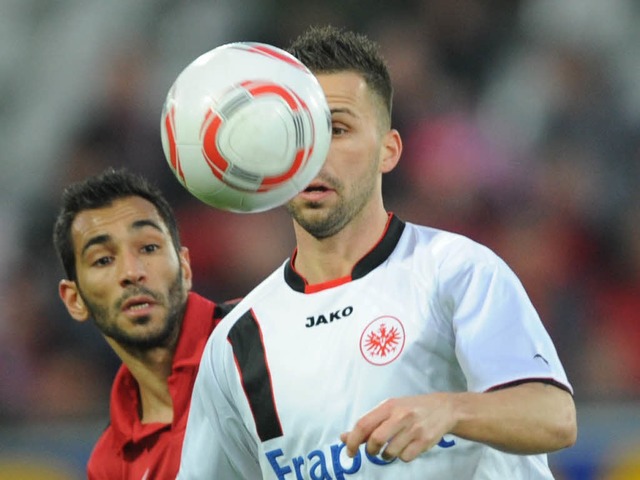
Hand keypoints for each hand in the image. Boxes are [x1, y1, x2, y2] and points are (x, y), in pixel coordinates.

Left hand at [339, 393, 457, 461]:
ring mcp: (414, 428)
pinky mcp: (425, 441)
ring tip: (393, 447)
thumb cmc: (411, 408)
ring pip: (390, 452)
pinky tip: (407, 447)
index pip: (363, 424)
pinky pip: (405, 458)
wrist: (444, 408)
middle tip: (373, 450)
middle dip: (370, 450)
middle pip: (375, 440)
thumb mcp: (389, 409)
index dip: (352, 440)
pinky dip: (402, 456)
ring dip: (387, 455)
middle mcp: (400, 415)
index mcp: (388, 406)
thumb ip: (368, 423)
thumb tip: (344, 437)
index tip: (349, 451)